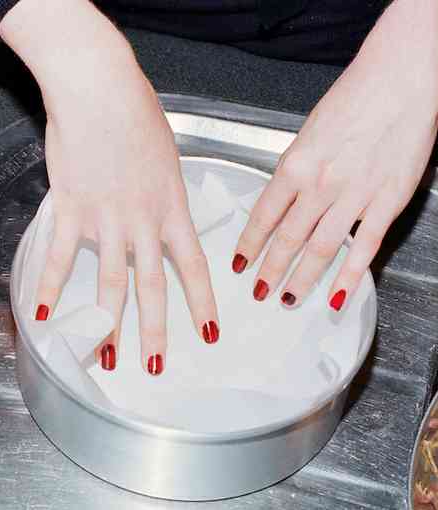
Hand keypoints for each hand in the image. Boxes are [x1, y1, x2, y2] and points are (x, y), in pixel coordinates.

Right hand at [1, 0, 219, 374]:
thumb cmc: (133, 112)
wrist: (99, 89)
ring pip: (110, 282)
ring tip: (105, 355)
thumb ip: (159, 193)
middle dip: (156, 331)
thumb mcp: (164, 156)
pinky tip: (43, 315)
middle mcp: (143, 221)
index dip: (201, 304)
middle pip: (152, 287)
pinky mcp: (71, 209)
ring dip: (108, 323)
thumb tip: (154, 214)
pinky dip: (51, 288)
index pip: (192, 266)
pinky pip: (61, 257)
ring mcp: (106, 219)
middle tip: (157, 365)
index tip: (209, 333)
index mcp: (170, 207)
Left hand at [233, 0, 437, 309]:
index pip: (263, 217)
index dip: (248, 246)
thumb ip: (295, 170)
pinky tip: (338, 295)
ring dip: (302, 279)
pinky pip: (364, 247)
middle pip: (287, 239)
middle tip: (259, 291)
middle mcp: (321, 185)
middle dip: (270, 270)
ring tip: (289, 298)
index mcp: (295, 166)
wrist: (401, 79)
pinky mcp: (388, 201)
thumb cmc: (357, 98)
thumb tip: (282, 201)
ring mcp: (355, 196)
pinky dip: (350, 276)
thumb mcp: (308, 134)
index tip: (239, 264)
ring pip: (321, 249)